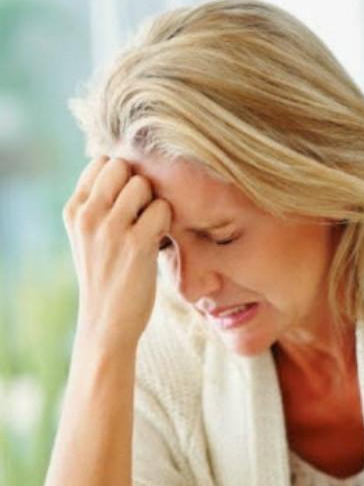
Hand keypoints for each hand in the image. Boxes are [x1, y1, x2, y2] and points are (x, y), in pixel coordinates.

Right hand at [63, 156, 171, 349]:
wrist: (107, 323)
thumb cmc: (104, 278)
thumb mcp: (87, 238)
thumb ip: (98, 205)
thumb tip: (128, 172)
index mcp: (74, 211)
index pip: (101, 162)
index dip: (122, 177)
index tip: (127, 202)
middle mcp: (88, 215)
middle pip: (122, 167)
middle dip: (138, 185)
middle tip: (142, 214)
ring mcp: (111, 229)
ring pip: (143, 184)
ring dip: (153, 203)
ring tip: (149, 229)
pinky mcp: (137, 244)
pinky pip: (162, 209)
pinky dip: (166, 222)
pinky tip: (158, 241)